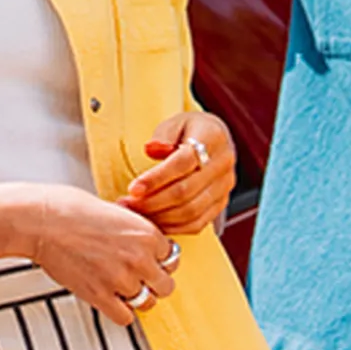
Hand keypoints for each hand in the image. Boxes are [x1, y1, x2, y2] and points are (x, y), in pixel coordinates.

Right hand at [0, 182, 178, 325]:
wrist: (40, 221)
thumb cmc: (68, 208)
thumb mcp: (113, 210)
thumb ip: (133, 229)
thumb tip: (139, 241)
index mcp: (146, 233)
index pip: (172, 256)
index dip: (160, 259)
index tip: (150, 260)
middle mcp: (139, 258)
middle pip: (166, 284)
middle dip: (154, 282)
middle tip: (142, 278)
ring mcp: (121, 279)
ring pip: (148, 303)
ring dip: (138, 298)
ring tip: (125, 290)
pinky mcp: (100, 296)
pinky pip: (125, 317)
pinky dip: (121, 312)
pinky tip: (112, 301)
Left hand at [121, 110, 237, 235]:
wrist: (214, 140)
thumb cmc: (188, 130)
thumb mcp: (175, 122)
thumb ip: (163, 135)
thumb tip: (151, 150)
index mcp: (213, 138)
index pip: (183, 163)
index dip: (156, 178)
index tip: (133, 188)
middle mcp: (223, 165)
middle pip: (185, 191)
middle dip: (152, 202)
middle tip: (126, 204)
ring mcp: (224, 187)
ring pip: (191, 211)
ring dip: (159, 217)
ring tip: (134, 214)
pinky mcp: (220, 204)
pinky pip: (197, 224)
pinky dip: (172, 227)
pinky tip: (152, 222)